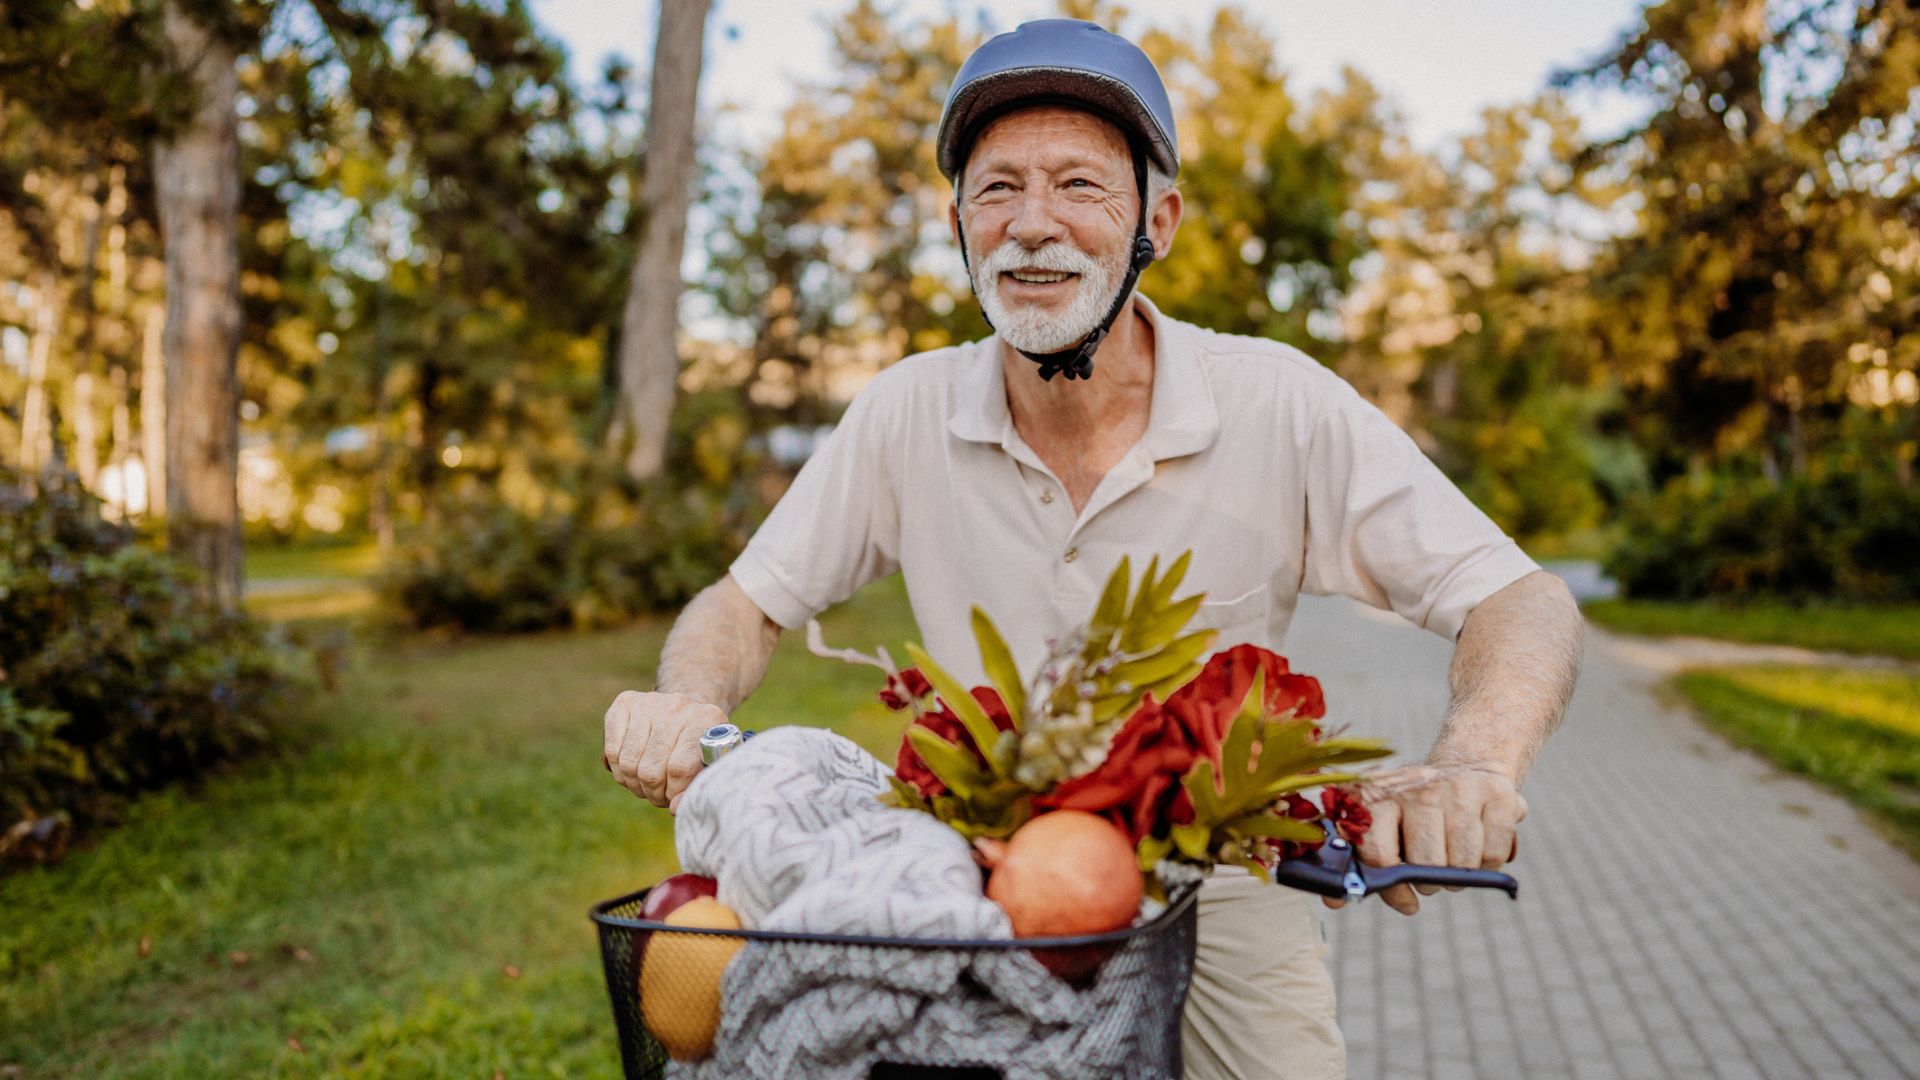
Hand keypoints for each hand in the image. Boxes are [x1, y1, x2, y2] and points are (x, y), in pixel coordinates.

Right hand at [603, 690, 726, 808]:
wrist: (685, 713)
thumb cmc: (699, 747)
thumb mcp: (710, 764)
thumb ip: (697, 787)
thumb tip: (675, 807)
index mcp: (707, 719)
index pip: (679, 769)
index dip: (673, 792)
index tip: (674, 797)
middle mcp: (677, 706)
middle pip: (651, 769)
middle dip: (653, 792)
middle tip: (659, 794)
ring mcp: (649, 702)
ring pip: (628, 762)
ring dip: (634, 784)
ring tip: (646, 785)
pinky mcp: (625, 702)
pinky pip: (612, 750)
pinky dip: (618, 769)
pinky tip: (632, 770)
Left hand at [1323, 763, 1525, 915]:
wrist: (1467, 764)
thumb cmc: (1415, 810)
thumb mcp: (1381, 824)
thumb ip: (1355, 863)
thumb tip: (1334, 902)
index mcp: (1380, 795)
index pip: (1378, 854)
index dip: (1391, 888)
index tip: (1405, 901)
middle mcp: (1419, 788)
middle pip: (1426, 864)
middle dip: (1430, 882)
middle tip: (1432, 874)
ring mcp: (1461, 789)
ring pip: (1463, 863)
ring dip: (1460, 876)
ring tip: (1454, 860)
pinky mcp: (1500, 795)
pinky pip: (1494, 854)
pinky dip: (1490, 863)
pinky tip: (1479, 847)